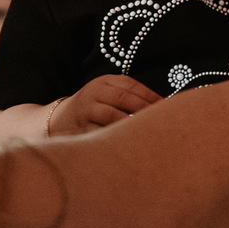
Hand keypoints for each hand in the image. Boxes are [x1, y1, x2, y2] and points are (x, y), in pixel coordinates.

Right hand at [48, 75, 162, 136]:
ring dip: (133, 125)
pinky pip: (101, 135)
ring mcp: (85, 111)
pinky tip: (131, 146)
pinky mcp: (80, 130)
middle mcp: (94, 93)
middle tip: (164, 122)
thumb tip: (166, 107)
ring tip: (150, 134)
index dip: (152, 95)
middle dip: (146, 110)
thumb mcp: (107, 95)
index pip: (131, 85)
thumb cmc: (94, 108)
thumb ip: (130, 96)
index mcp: (104, 82)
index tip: (171, 106)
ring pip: (113, 116)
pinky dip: (117, 139)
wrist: (57, 120)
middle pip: (124, 99)